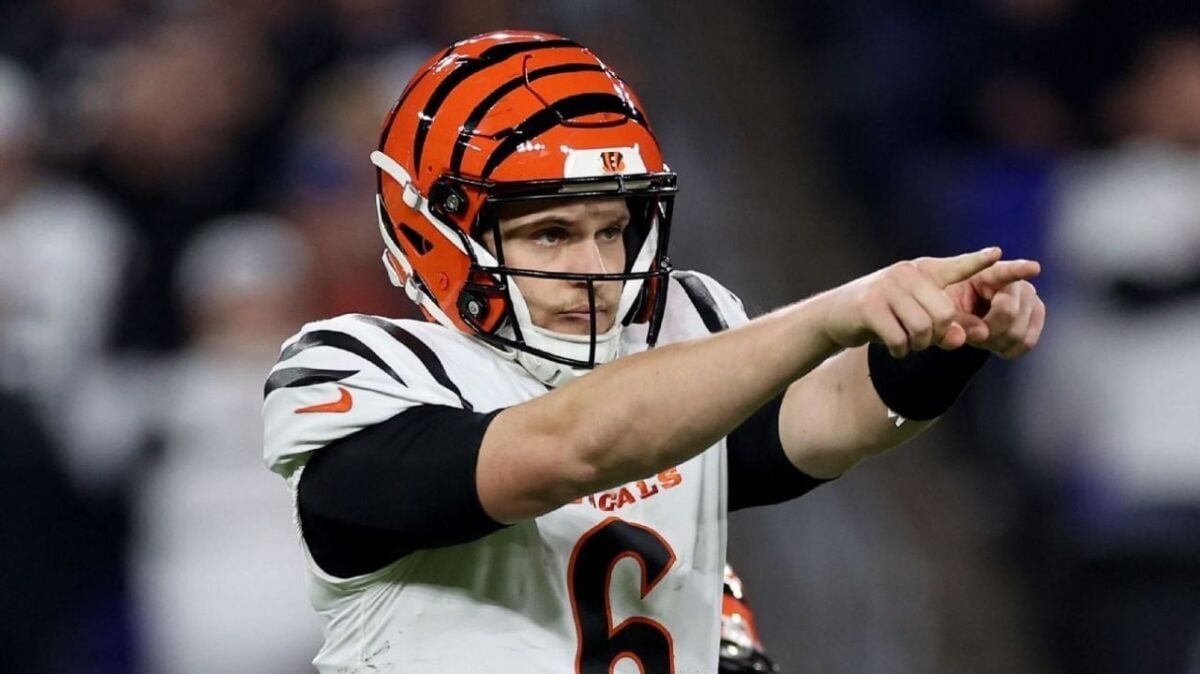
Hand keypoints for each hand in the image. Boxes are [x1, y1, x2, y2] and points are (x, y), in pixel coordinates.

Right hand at [821, 247, 1041, 357]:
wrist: (836, 316)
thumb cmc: (882, 315)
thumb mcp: (915, 318)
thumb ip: (944, 326)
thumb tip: (964, 338)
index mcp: (923, 272)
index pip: (960, 266)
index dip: (984, 264)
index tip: (1008, 257)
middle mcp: (907, 273)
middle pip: (944, 314)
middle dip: (937, 336)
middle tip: (921, 340)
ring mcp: (887, 288)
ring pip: (924, 328)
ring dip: (918, 345)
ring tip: (906, 342)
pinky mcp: (869, 306)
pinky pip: (900, 338)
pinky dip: (900, 350)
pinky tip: (892, 348)